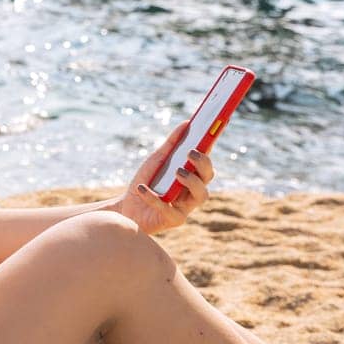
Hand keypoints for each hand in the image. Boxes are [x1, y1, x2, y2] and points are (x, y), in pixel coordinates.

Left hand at [110, 120, 215, 234]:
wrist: (126, 207)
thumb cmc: (146, 181)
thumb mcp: (156, 160)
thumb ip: (171, 144)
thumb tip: (186, 123)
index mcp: (192, 174)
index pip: (206, 159)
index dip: (214, 145)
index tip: (217, 127)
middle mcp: (193, 190)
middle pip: (208, 177)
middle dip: (203, 164)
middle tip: (191, 153)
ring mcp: (186, 206)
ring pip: (201, 195)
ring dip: (192, 182)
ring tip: (178, 172)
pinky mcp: (174, 220)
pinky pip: (170, 210)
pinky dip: (155, 198)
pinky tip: (142, 188)